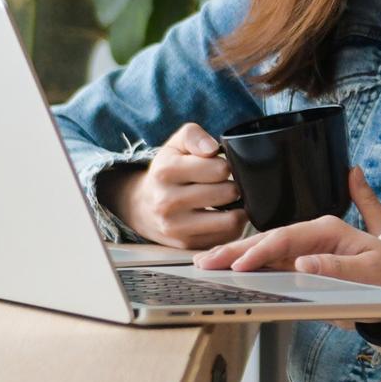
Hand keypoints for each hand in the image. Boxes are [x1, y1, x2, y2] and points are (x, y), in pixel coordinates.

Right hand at [105, 123, 247, 249]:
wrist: (143, 206)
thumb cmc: (167, 171)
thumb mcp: (175, 145)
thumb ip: (194, 136)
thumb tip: (212, 149)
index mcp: (166, 171)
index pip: (219, 169)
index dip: (226, 166)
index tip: (220, 167)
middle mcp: (167, 202)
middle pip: (227, 193)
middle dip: (234, 186)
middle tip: (227, 184)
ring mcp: (176, 227)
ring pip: (230, 220)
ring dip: (237, 208)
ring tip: (229, 200)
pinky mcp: (187, 245)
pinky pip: (226, 237)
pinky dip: (231, 226)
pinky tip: (222, 215)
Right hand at [199, 169, 380, 300]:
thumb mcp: (371, 272)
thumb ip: (338, 268)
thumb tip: (303, 263)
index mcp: (328, 230)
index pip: (286, 238)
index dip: (260, 251)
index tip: (239, 265)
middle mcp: (313, 236)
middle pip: (268, 241)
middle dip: (236, 250)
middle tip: (205, 262)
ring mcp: (306, 250)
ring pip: (264, 253)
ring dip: (236, 258)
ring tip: (206, 266)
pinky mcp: (302, 265)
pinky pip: (271, 266)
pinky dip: (248, 268)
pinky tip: (228, 273)